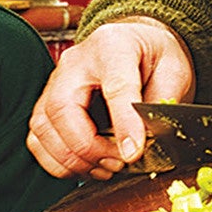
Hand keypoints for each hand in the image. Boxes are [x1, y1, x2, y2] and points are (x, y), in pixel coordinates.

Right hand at [28, 18, 194, 178]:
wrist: (138, 43)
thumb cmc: (154, 56)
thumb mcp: (174, 72)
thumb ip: (162, 104)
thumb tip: (145, 142)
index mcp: (113, 46)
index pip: (115, 86)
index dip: (124, 123)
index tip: (133, 153)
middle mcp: (75, 62)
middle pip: (63, 109)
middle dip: (89, 148)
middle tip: (118, 163)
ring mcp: (55, 81)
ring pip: (43, 127)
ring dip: (72, 159)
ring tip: (105, 168)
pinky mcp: (47, 102)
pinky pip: (38, 138)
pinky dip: (57, 161)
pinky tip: (86, 166)